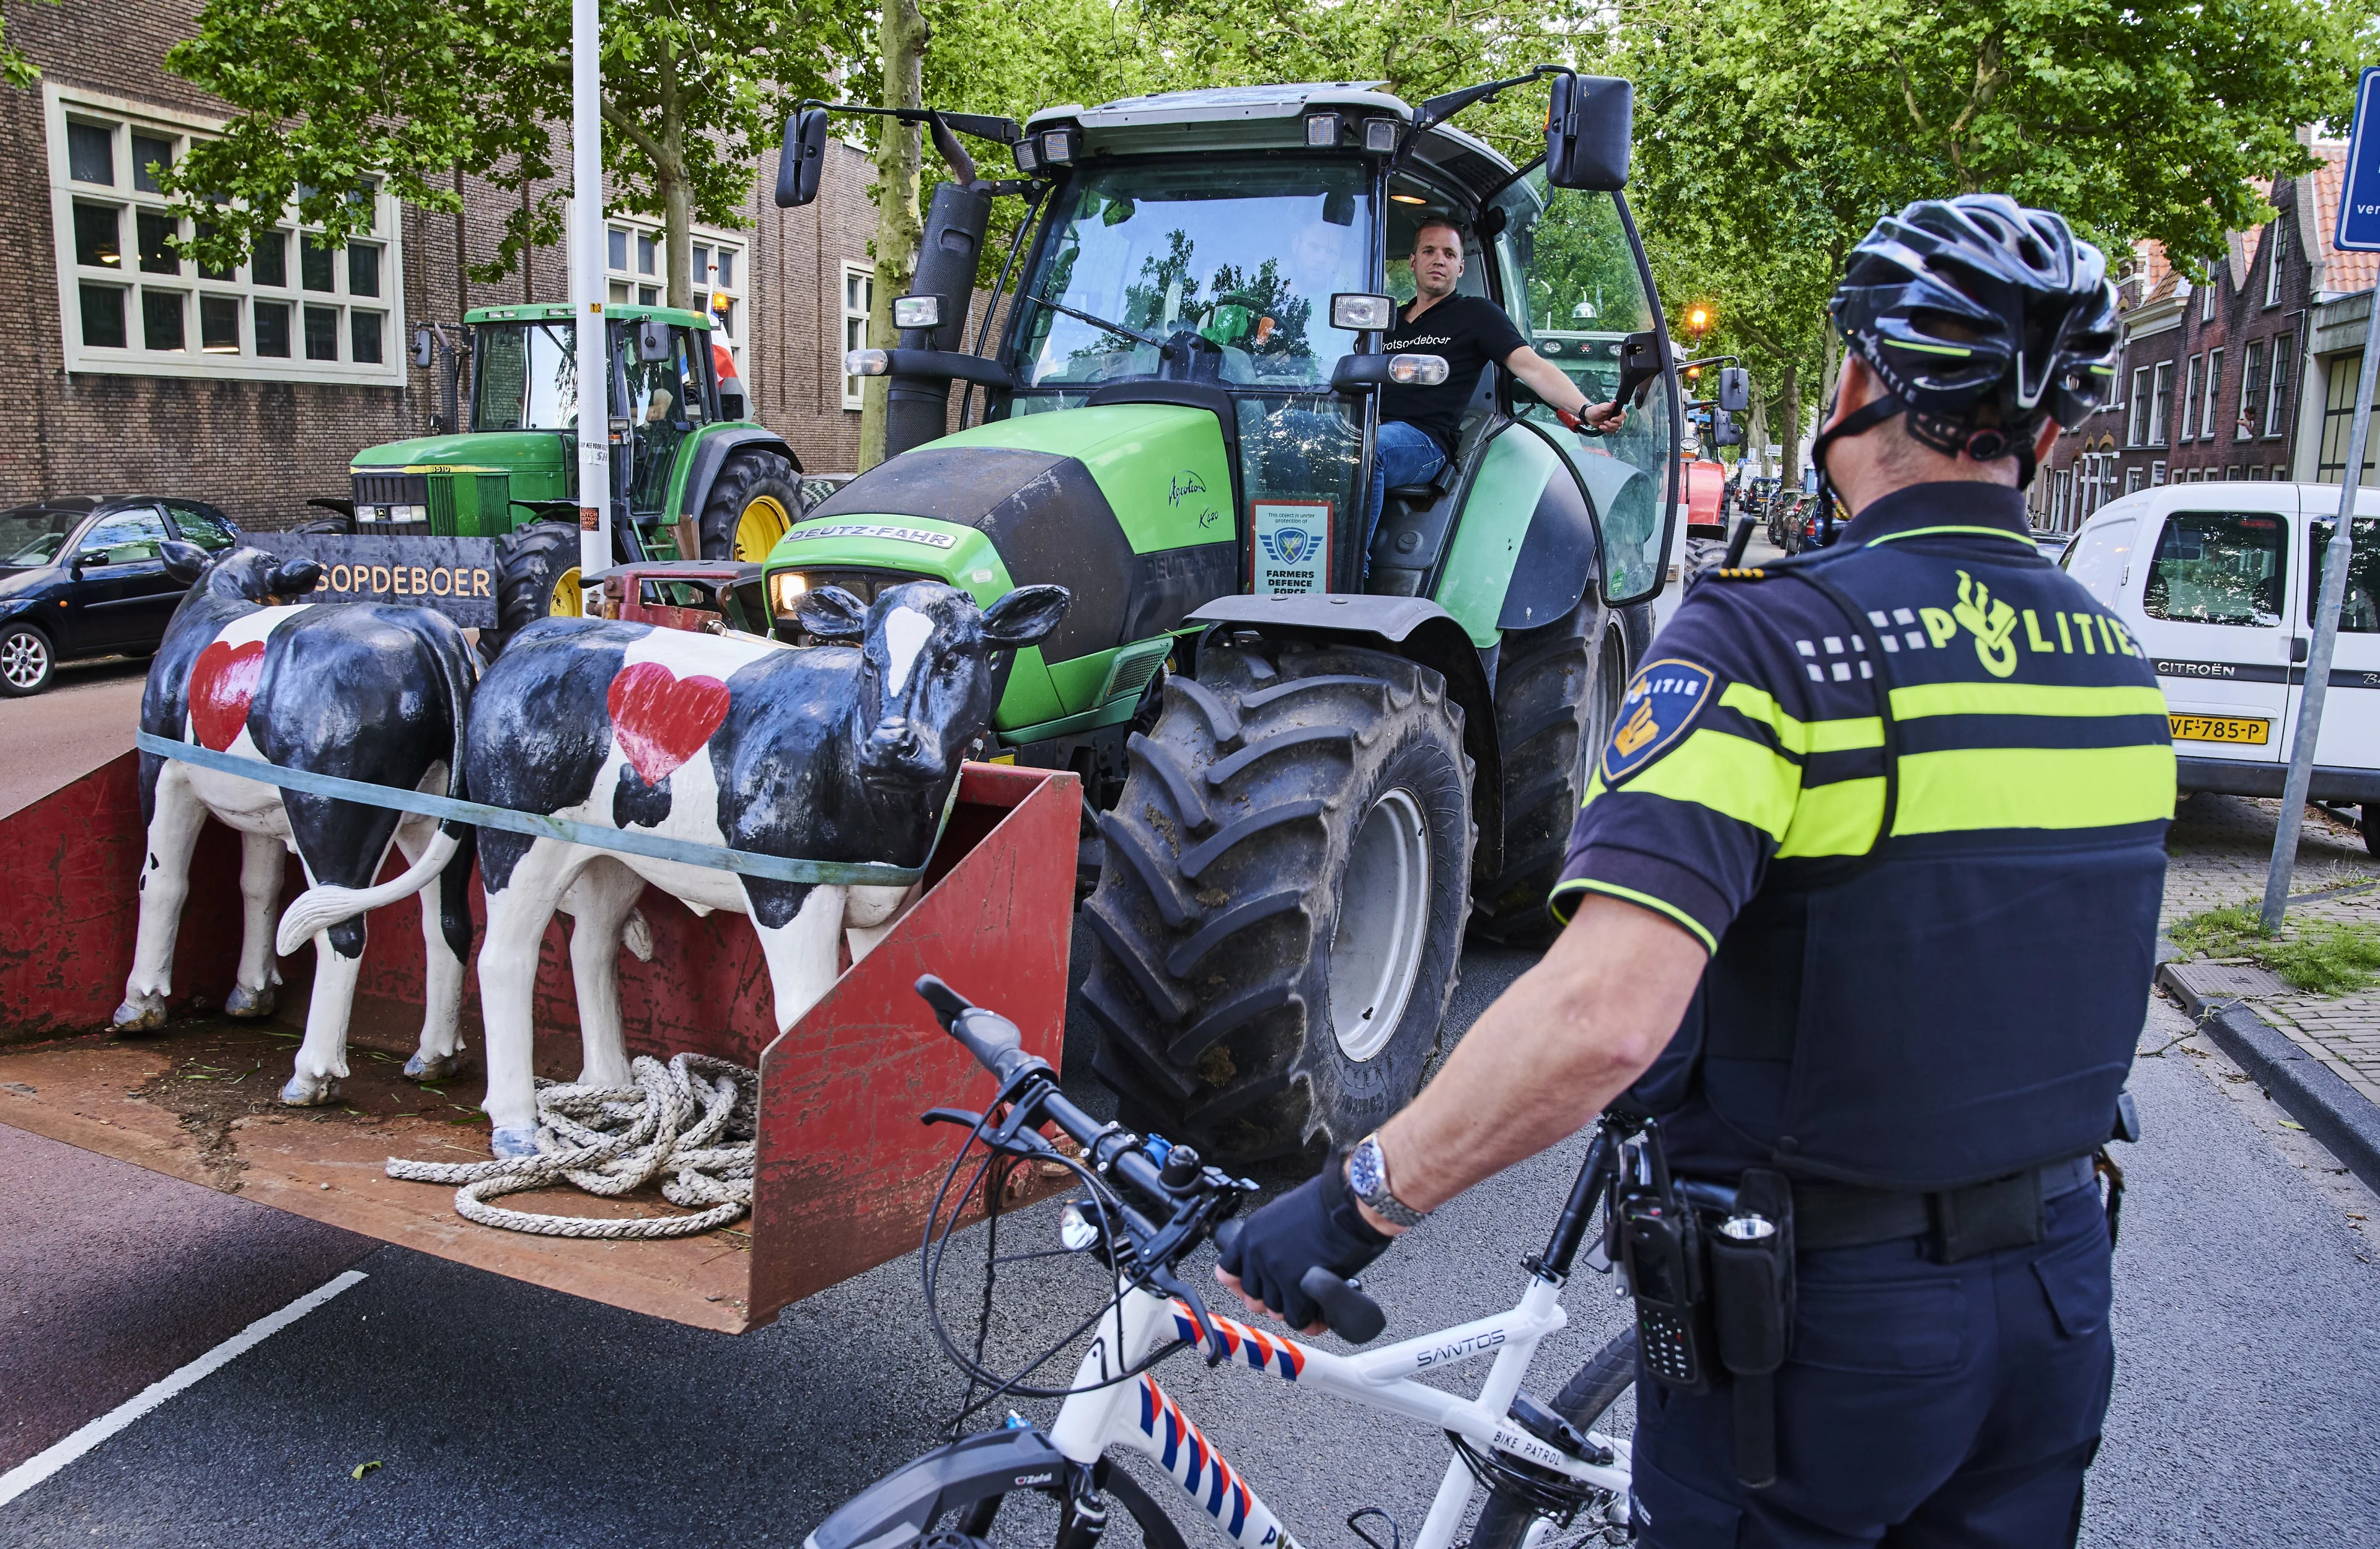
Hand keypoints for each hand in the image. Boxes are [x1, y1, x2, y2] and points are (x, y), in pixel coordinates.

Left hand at [1215, 1155, 1391, 1332]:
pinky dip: (1310, 1320)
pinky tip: (1321, 1315)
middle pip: (1253, 1295)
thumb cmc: (1326, 1203)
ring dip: (1293, 1310)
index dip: (1241, 1285)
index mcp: (1252, 1233)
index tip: (1252, 1291)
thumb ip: (1272, 1238)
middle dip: (1273, 1300)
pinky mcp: (1296, 1285)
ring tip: (1311, 1305)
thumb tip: (1279, 1258)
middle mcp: (1258, 1252)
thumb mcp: (1285, 1213)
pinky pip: (1297, 1317)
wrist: (1349, 1203)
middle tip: (1291, 1298)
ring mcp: (1275, 1269)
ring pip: (1275, 1309)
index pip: (1228, 1270)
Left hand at [1559, 399, 1624, 433]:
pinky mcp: (1610, 427)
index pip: (1624, 415)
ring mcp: (1614, 423)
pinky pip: (1613, 432)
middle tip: (1605, 422)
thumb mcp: (1601, 407)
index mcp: (1616, 410)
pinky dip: (1607, 431)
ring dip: (1608, 428)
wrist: (1589, 417)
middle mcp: (1616, 416)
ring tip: (1602, 425)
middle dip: (1611, 424)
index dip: (1619, 419)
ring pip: (1616, 429)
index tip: (1612, 419)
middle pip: (1620, 424)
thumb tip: (1614, 401)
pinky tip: (1601, 427)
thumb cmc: (1595, 410)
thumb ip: (1609, 406)